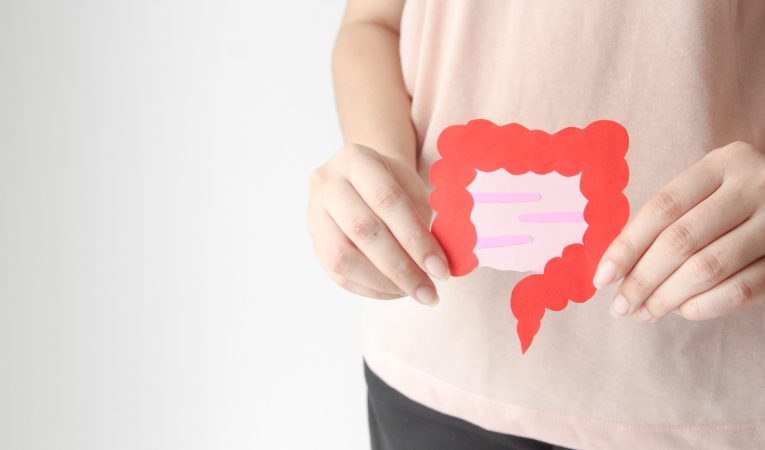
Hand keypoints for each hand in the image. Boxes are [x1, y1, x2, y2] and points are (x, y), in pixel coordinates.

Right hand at [306, 143, 448, 304]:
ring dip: (383, 282)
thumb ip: (423, 220)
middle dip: (401, 268)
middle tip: (429, 292)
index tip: (440, 269)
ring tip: (413, 292)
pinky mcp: (313, 241)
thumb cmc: (393, 184)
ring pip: (342, 257)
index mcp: (356, 159)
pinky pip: (337, 274)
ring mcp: (314, 213)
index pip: (387, 201)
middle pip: (363, 230)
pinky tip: (395, 291)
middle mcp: (327, 183)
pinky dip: (370, 289)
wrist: (360, 179)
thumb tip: (436, 265)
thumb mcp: (412, 187)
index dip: (416, 239)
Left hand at [592, 141, 764, 321]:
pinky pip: (742, 290)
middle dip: (642, 279)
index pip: (662, 208)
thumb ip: (670, 218)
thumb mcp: (709, 189)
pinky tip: (683, 311)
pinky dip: (705, 305)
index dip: (627, 246)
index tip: (602, 278)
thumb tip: (616, 268)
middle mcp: (754, 186)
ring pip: (708, 268)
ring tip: (644, 313)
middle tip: (620, 306)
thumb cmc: (737, 199)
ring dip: (668, 297)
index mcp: (723, 164)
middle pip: (681, 240)